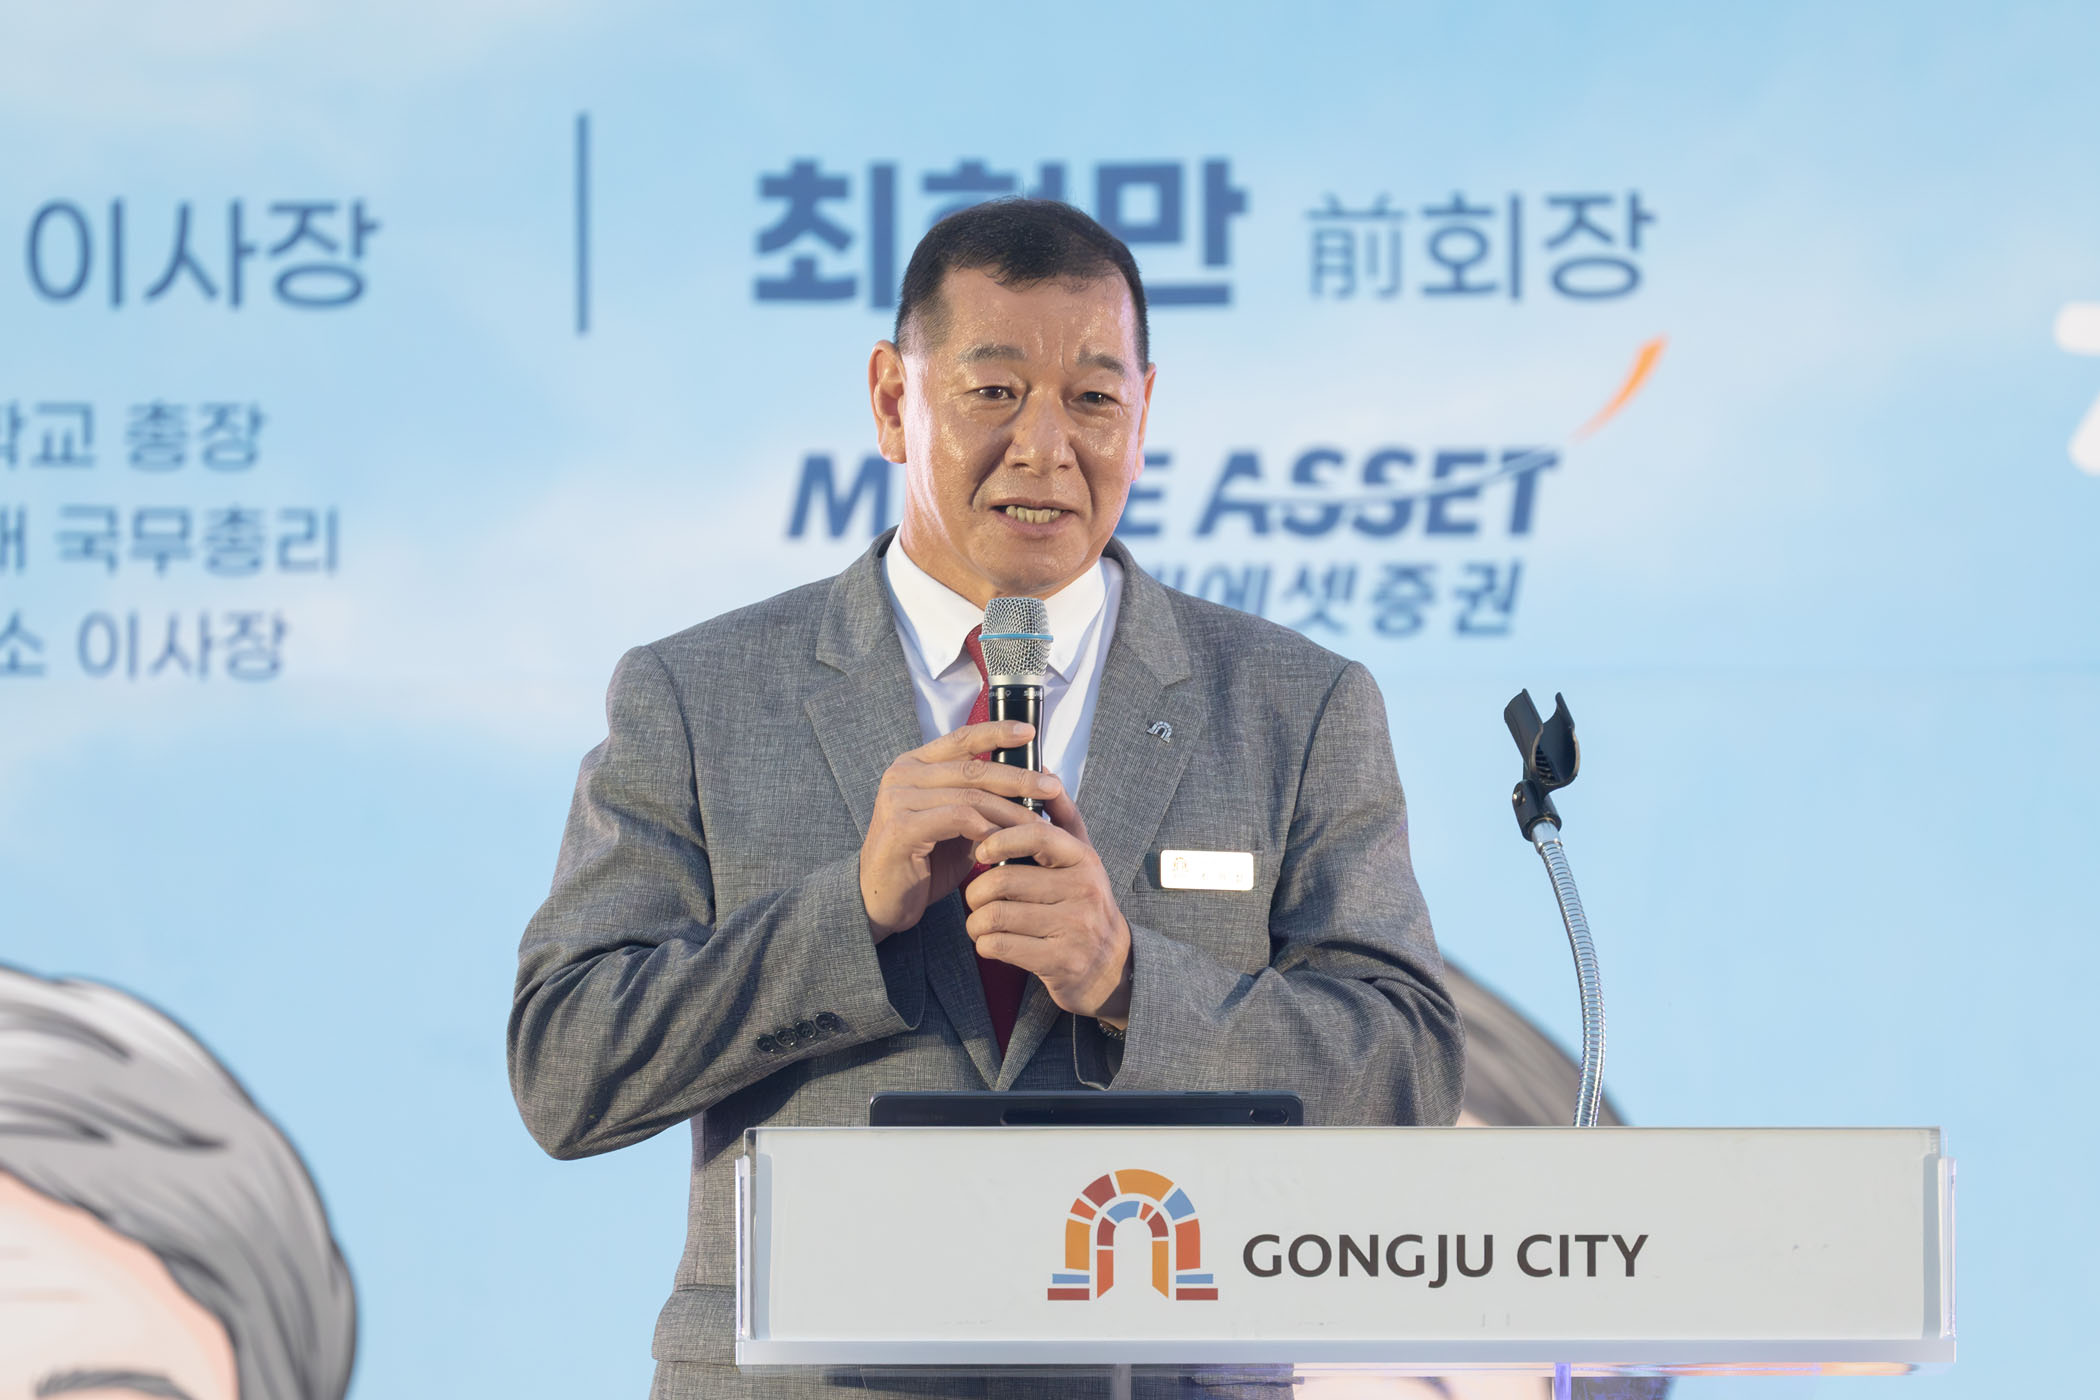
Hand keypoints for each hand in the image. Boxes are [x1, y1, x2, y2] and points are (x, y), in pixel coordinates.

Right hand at [859, 720, 1063, 940]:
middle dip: (1018, 777)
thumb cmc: (923, 864)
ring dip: (1009, 810)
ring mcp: (898, 798)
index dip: (997, 732)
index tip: (1030, 732)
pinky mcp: (901, 826)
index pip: (961, 738)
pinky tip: (1004, 840)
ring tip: (1037, 823)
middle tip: (1050, 787)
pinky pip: (956, 819)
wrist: (882, 901)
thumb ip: (980, 803)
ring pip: (969, 795)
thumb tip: (1028, 788)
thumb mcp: (956, 827)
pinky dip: (986, 828)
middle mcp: (903, 775)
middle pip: (972, 767)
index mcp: (915, 765)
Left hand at [962, 790, 1132, 1024]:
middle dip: (976, 892)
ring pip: (996, 915)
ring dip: (976, 922)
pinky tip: (991, 942)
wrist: (1111, 968)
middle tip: (975, 898)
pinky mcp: (1060, 960)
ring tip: (980, 922)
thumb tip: (1045, 770)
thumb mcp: (1081, 857)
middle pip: (1003, 880)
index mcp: (1083, 859)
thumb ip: (1062, 815)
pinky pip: (999, 945)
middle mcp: (1083, 889)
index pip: (1036, 835)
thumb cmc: (1083, 904)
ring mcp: (1074, 927)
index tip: (981, 849)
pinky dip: (984, 944)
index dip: (999, 838)